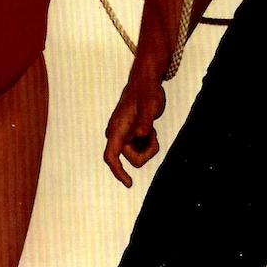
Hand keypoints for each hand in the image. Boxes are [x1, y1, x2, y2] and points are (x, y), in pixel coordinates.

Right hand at [103, 70, 165, 187]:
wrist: (145, 83)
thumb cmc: (147, 93)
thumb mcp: (151, 105)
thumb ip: (146, 121)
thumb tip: (140, 135)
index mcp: (117, 129)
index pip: (111, 156)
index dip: (118, 172)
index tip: (129, 183)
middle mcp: (116, 135)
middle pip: (132, 159)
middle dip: (147, 151)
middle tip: (154, 133)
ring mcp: (122, 136)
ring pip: (137, 155)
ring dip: (148, 145)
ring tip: (151, 128)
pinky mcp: (129, 136)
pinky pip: (140, 149)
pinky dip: (148, 142)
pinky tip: (149, 129)